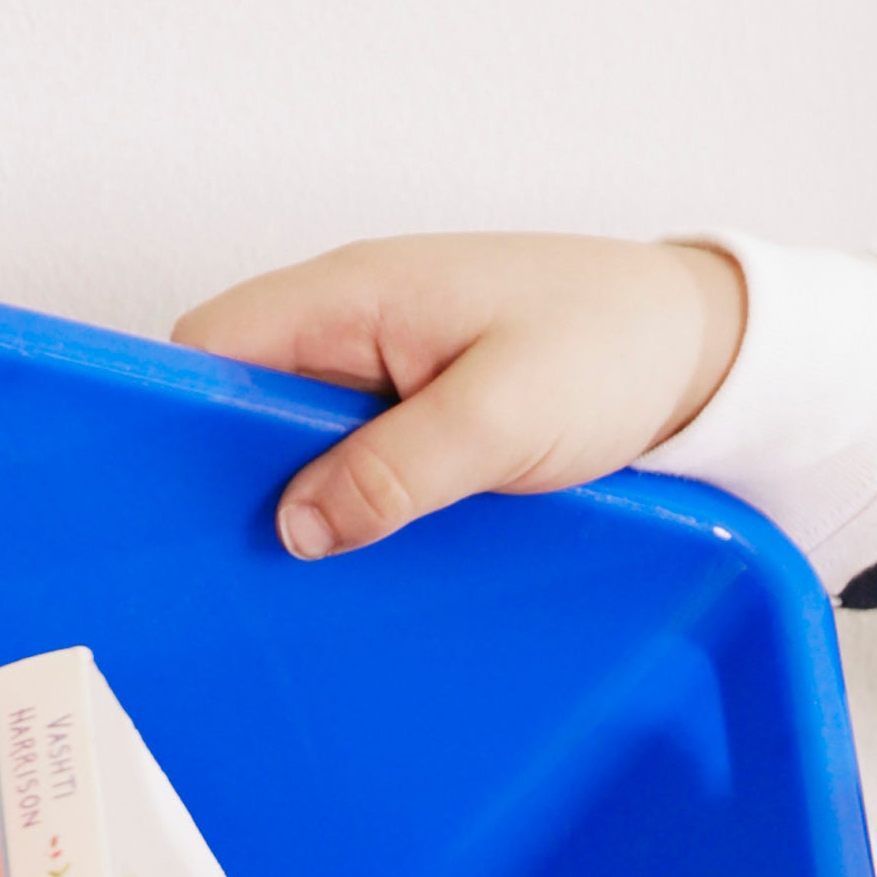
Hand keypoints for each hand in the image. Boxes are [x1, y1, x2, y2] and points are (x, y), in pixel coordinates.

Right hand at [173, 235, 749, 561]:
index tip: (177, 506)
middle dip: (235, 478)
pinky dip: (357, 505)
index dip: (178, 419)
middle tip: (242, 567)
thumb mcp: (503, 416)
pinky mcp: (422, 416)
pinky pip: (359, 461)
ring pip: (300, 441)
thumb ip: (399, 468)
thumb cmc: (611, 347)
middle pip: (244, 401)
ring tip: (299, 581)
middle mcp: (353, 325)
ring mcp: (387, 372)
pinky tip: (364, 561)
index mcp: (351, 295)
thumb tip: (298, 527)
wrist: (699, 349)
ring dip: (304, 502)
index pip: (212, 346)